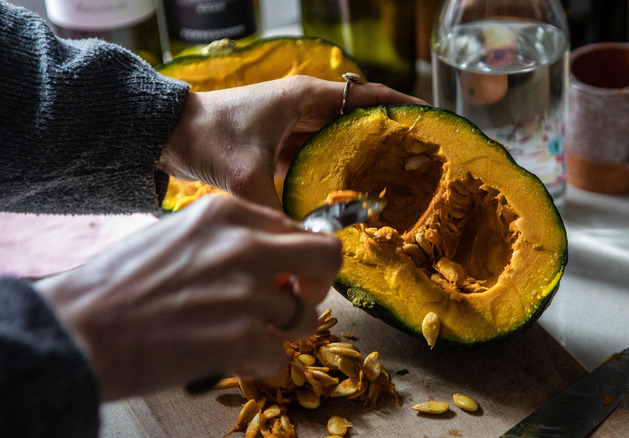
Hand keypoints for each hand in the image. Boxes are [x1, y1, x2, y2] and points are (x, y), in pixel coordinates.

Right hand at [35, 196, 341, 400]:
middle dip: (318, 283)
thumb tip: (273, 258)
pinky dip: (261, 364)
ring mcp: (248, 294)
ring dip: (286, 331)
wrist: (80, 327)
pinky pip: (281, 357)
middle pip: (326, 256)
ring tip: (256, 335)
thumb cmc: (119, 283)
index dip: (296, 257)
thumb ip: (230, 238)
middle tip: (298, 299)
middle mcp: (246, 247)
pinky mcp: (243, 340)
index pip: (296, 228)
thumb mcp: (178, 235)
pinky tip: (234, 358)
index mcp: (227, 214)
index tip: (286, 274)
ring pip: (306, 316)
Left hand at [160, 75, 426, 208]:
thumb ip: (278, 214)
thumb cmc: (208, 138)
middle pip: (358, 120)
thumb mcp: (247, 177)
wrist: (167, 136)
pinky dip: (336, 173)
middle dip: (388, 139)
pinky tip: (352, 194)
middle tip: (419, 163)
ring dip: (364, 157)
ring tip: (395, 180)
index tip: (429, 121)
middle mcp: (305, 109)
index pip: (366, 97)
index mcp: (306, 98)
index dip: (400, 108)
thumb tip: (305, 250)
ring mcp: (293, 129)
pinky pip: (319, 159)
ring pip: (340, 141)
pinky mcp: (280, 148)